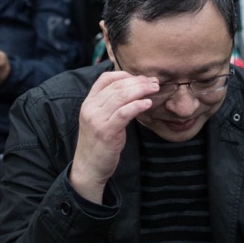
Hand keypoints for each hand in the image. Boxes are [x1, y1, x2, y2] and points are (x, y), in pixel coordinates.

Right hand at [69, 71, 159, 202]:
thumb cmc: (99, 143)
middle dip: (138, 81)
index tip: (141, 78)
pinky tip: (148, 103)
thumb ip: (111, 105)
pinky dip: (137, 105)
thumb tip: (133, 91)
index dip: (124, 74)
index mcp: (88, 102)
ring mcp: (97, 119)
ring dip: (141, 90)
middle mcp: (90, 108)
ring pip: (121, 96)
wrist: (88, 168)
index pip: (105, 78)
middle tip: (154, 82)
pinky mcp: (106, 132)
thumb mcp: (101, 120)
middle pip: (117, 86)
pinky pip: (124, 113)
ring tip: (155, 88)